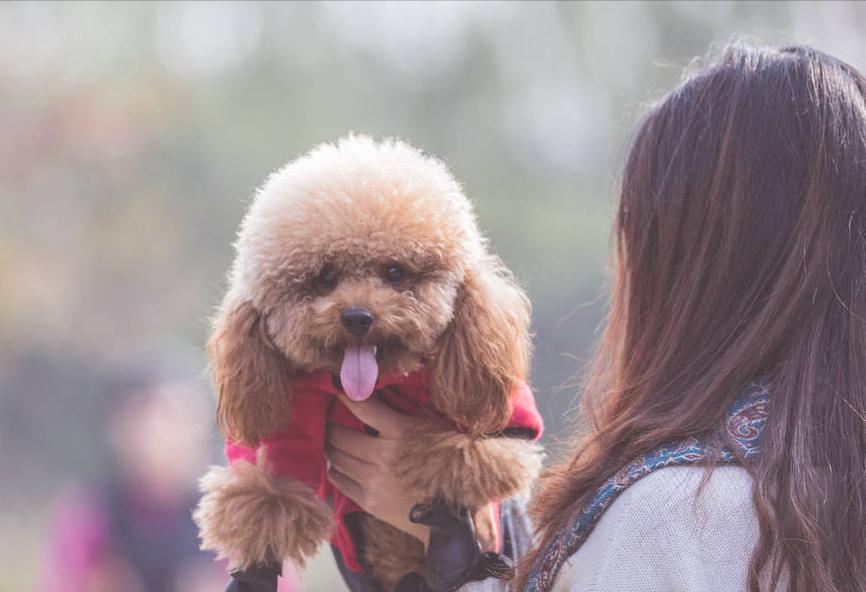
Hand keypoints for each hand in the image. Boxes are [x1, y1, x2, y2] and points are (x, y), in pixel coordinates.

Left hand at [325, 395, 499, 551]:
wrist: (455, 512)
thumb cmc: (449, 463)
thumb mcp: (433, 429)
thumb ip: (407, 414)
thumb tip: (384, 394)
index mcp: (402, 432)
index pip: (364, 407)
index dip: (346, 396)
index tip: (336, 389)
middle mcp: (383, 455)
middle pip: (340, 436)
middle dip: (331, 426)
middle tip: (329, 420)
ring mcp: (373, 480)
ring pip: (336, 458)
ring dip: (331, 447)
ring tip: (332, 442)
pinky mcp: (369, 501)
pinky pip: (338, 481)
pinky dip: (335, 469)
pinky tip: (339, 464)